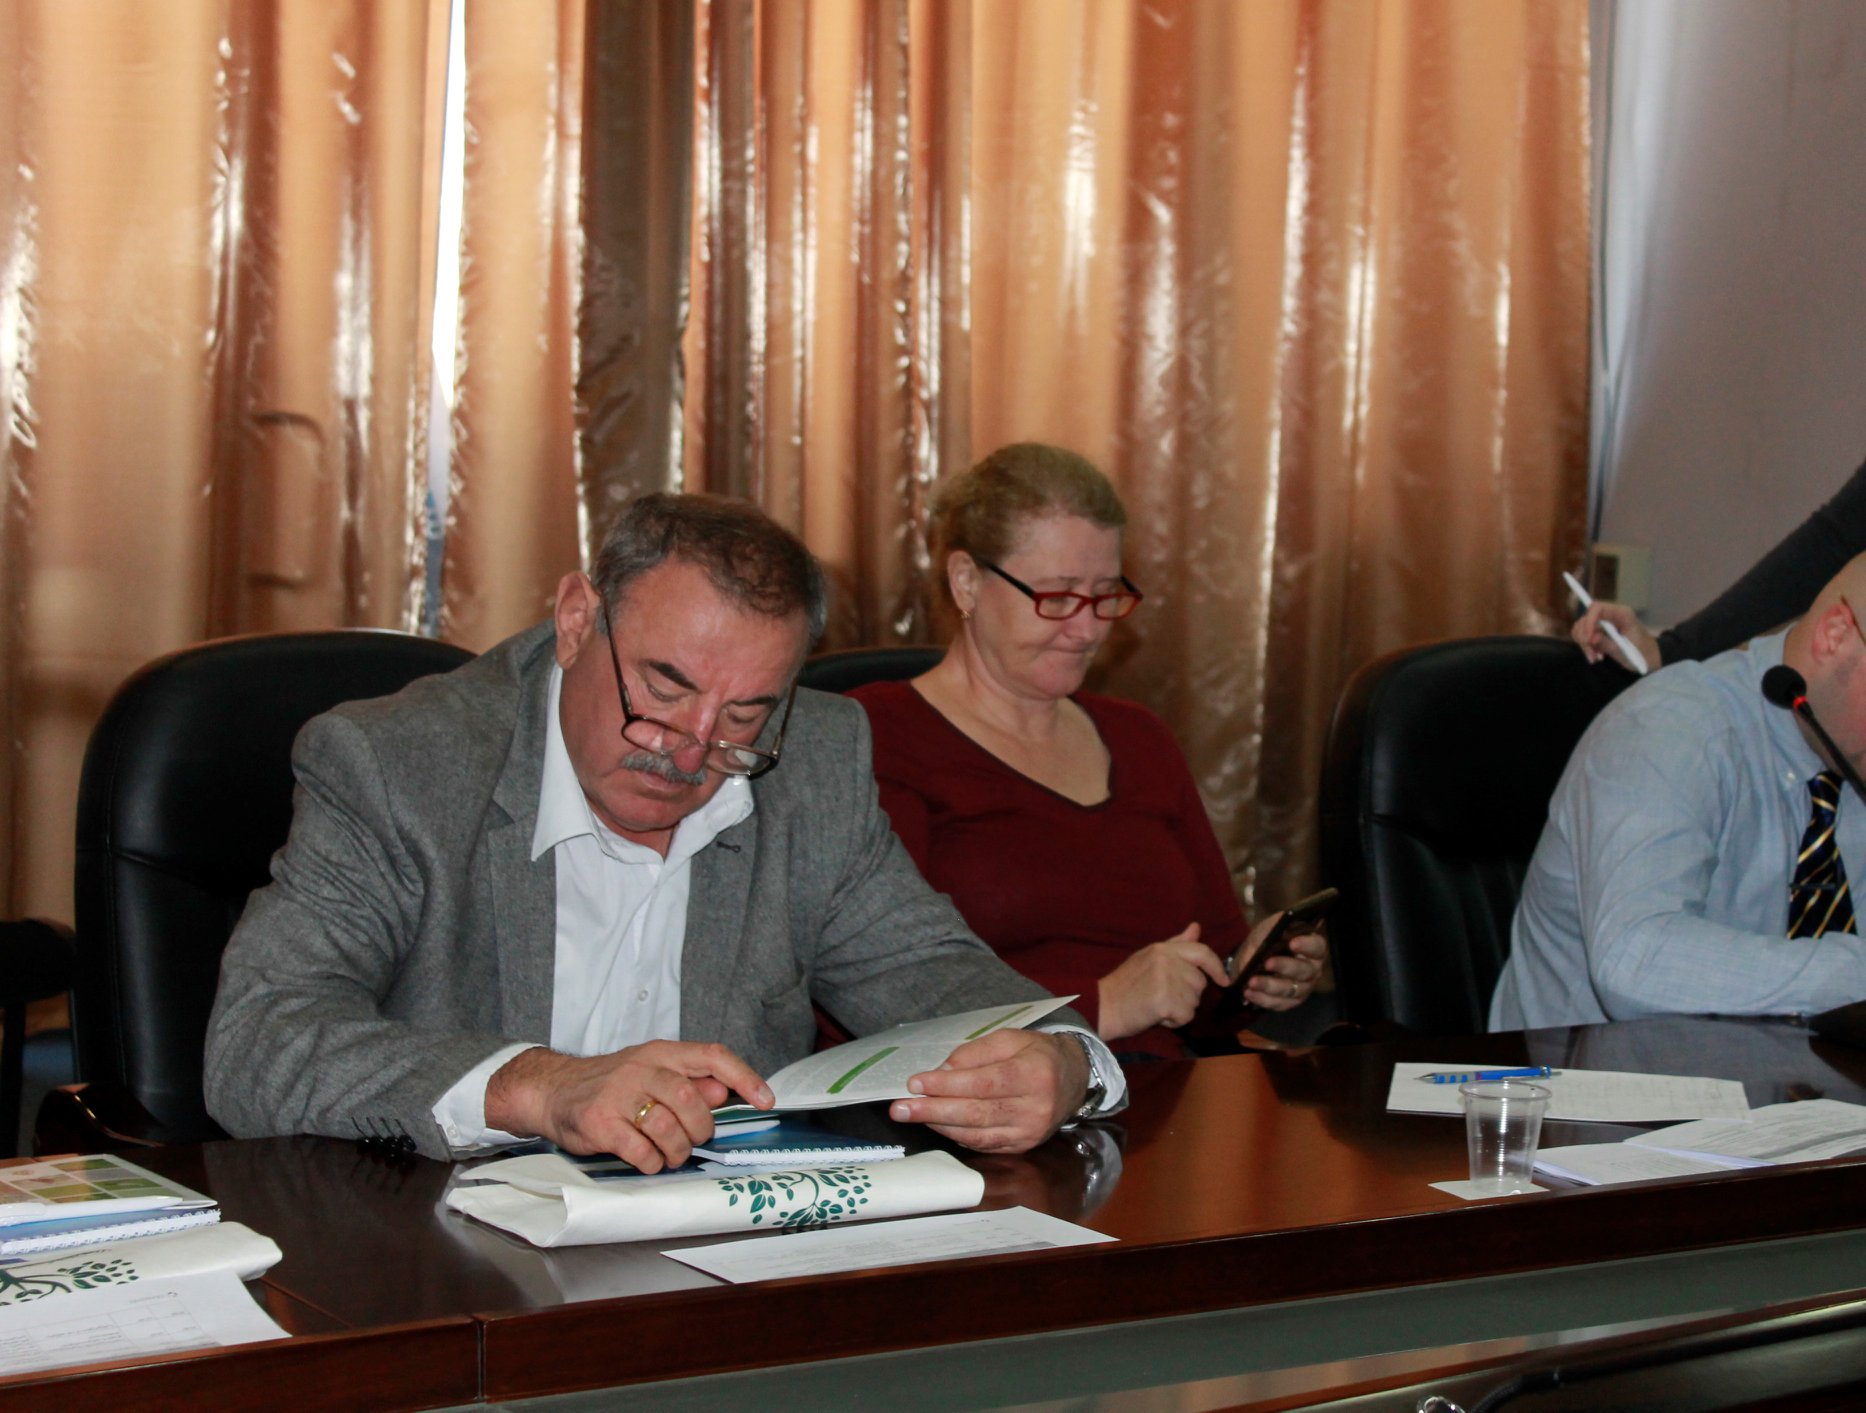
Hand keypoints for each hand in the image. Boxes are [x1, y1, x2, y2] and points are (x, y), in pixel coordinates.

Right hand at [484, 1041, 772, 1172]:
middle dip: (701, 1129)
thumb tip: (724, 1092)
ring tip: (671, 1154)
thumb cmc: (610, 1084)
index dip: (744, 1077)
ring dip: (678, 1151)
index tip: (766, 1099)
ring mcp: (618, 1095)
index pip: (712, 1056)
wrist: (553, 1090)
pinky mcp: (600, 1123)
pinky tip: (648, 1160)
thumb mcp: (651, 1073)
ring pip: (669, 1128)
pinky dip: (652, 1163)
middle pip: (692, 1100)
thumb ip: (688, 1081)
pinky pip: (642, 1151)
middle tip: (693, 1139)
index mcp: (660, 1053)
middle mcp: (641, 1068)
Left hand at [889, 1029, 1085, 1153]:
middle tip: (900, 1108)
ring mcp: (1029, 1132)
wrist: (1073, 1079)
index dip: (947, 1086)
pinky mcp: (1023, 1146)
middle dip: (933, 1110)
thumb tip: (941, 1072)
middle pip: (976, 1113)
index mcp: (1034, 1074)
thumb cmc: (1036, 1053)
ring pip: (976, 1134)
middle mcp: (1035, 1108)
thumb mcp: (1009, 1038)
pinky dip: (957, 1135)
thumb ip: (974, 1053)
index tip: (916, 1083)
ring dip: (939, 1125)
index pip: (984, 1083)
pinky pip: (983, 1145)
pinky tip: (938, 1124)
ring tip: (912, 1114)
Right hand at [1095, 922, 1228, 1039]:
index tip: (1224, 981)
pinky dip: (1174, 1021)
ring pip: (1194, 1001)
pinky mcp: (1165, 1001)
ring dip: (1181, 1009)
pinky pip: (1186, 1016)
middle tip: (1164, 996)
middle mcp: (1166, 960)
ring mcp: (1166, 980)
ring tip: (1158, 1005)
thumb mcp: (1149, 957)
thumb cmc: (1126, 984)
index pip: (1201, 952)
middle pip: (1199, 982)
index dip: (1216, 967)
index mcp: (1162, 948)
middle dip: (1188, 994)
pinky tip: (1157, 1016)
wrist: (1103, 1006)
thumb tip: (1196, 927)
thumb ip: (1176, 944)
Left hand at [1237, 914, 1328, 1011]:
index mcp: (1313, 947)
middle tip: (1267, 962)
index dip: (1306, 945)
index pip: (1317, 946)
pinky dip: (1262, 999)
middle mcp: (1313, 970)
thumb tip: (1268, 940)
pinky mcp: (1290, 1002)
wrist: (1255, 954)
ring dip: (1269, 986)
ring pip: (1290, 990)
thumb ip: (1271, 930)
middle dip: (1285, 966)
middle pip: (1304, 971)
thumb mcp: (1269, 927)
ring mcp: (1303, 988)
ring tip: (1251, 981)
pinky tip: (1248, 992)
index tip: (1292, 942)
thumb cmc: (1269, 937)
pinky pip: (1278, 1003)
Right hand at [1571, 600, 1660, 670]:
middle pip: (1586, 618)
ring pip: (1582, 627)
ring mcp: (1604, 623)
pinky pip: (1584, 635)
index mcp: (1622, 614)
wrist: (1649, 658)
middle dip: (1584, 637)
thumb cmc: (1642, 652)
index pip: (1597, 608)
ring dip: (1584, 643)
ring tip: (1595, 657)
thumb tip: (1590, 639)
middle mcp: (1611, 615)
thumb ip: (1607, 643)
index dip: (1589, 621)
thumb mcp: (1625, 650)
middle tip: (1591, 654)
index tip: (1587, 639)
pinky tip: (1596, 655)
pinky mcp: (1600, 631)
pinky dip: (1586, 646)